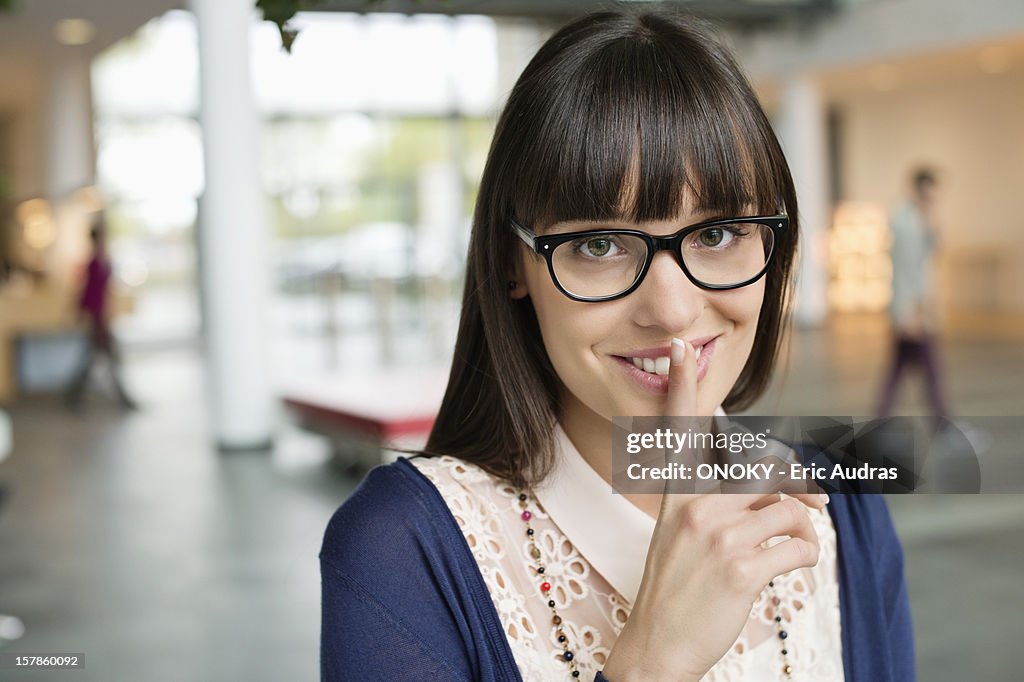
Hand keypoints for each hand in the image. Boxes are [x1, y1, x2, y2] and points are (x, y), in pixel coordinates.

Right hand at [601, 339, 827, 681]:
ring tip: (787, 550)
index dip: (683, 385)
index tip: (682, 346)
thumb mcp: (681, 533)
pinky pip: (798, 546)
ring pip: (789, 508)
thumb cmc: (676, 587)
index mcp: (678, 494)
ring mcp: (716, 534)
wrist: (658, 644)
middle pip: (765, 468)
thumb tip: (782, 486)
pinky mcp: (739, 567)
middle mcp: (695, 505)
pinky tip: (787, 569)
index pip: (681, 430)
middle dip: (799, 486)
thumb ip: (719, 500)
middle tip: (818, 505)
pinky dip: (804, 558)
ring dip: (801, 530)